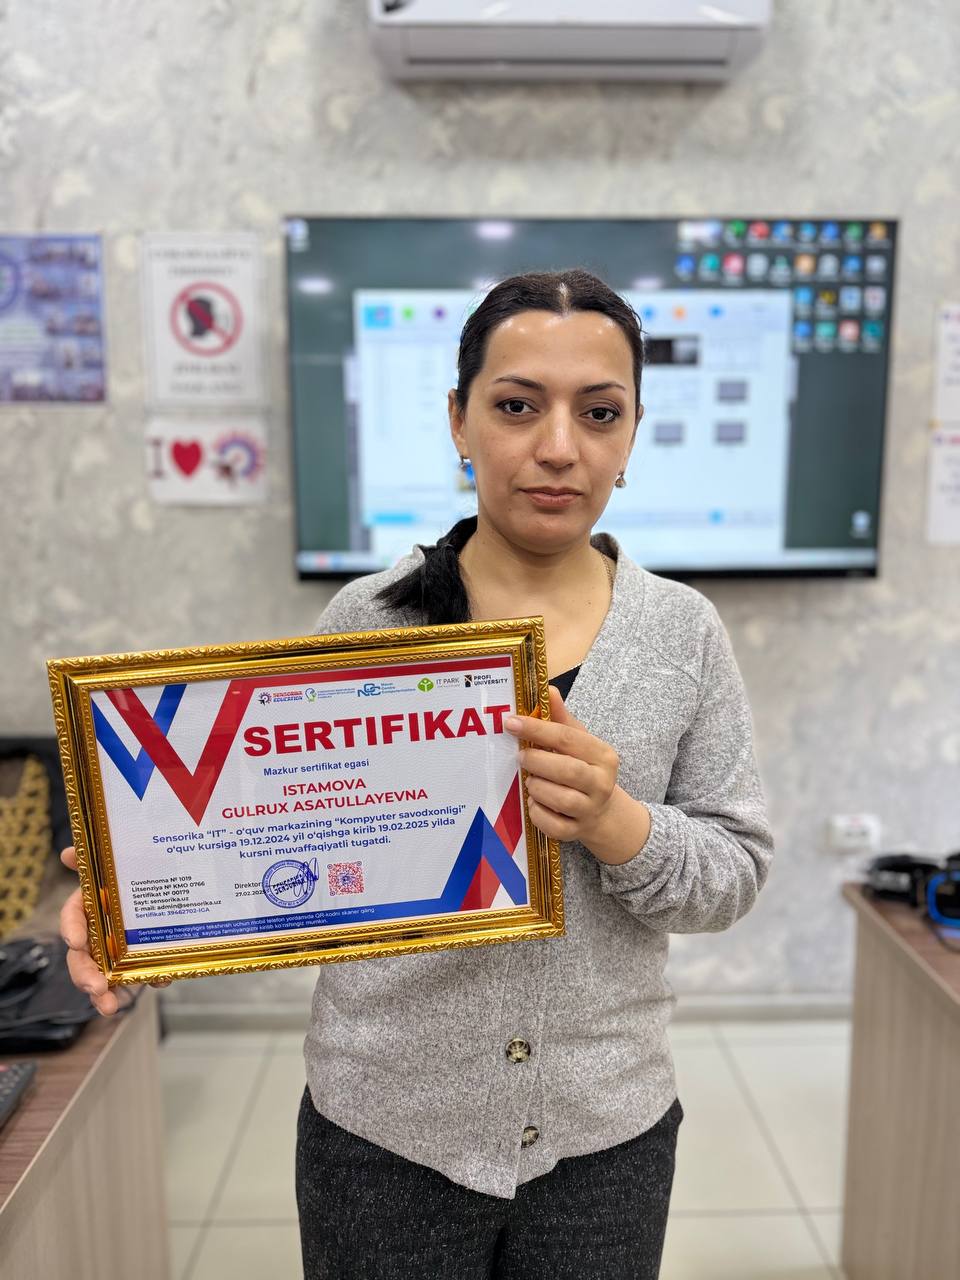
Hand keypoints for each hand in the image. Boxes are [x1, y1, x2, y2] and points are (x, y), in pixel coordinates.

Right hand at [59, 846, 169, 1015]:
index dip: (71, 930)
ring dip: (104, 995)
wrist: (160, 891)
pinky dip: (147, 982)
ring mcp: (114, 954)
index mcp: (90, 908)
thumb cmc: (128, 883)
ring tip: (110, 1007)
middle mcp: (96, 935)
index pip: (73, 918)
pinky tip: (160, 981)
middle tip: (94, 988)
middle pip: (82, 959)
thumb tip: (68, 851)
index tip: (76, 942)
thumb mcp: (115, 867)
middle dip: (84, 976)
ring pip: (101, 978)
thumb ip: (92, 860)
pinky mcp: (134, 966)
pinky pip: (136, 979)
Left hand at [504, 687, 650, 865]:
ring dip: (537, 788)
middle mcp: (601, 782)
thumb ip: (561, 720)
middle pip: (567, 770)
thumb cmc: (584, 770)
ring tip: (530, 780)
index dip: (536, 729)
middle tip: (520, 757)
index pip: (567, 738)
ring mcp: (591, 809)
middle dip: (537, 762)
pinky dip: (538, 813)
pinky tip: (534, 802)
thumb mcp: (579, 743)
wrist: (603, 813)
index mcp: (602, 755)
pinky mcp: (578, 832)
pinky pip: (553, 825)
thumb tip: (548, 689)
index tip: (510, 723)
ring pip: (560, 799)